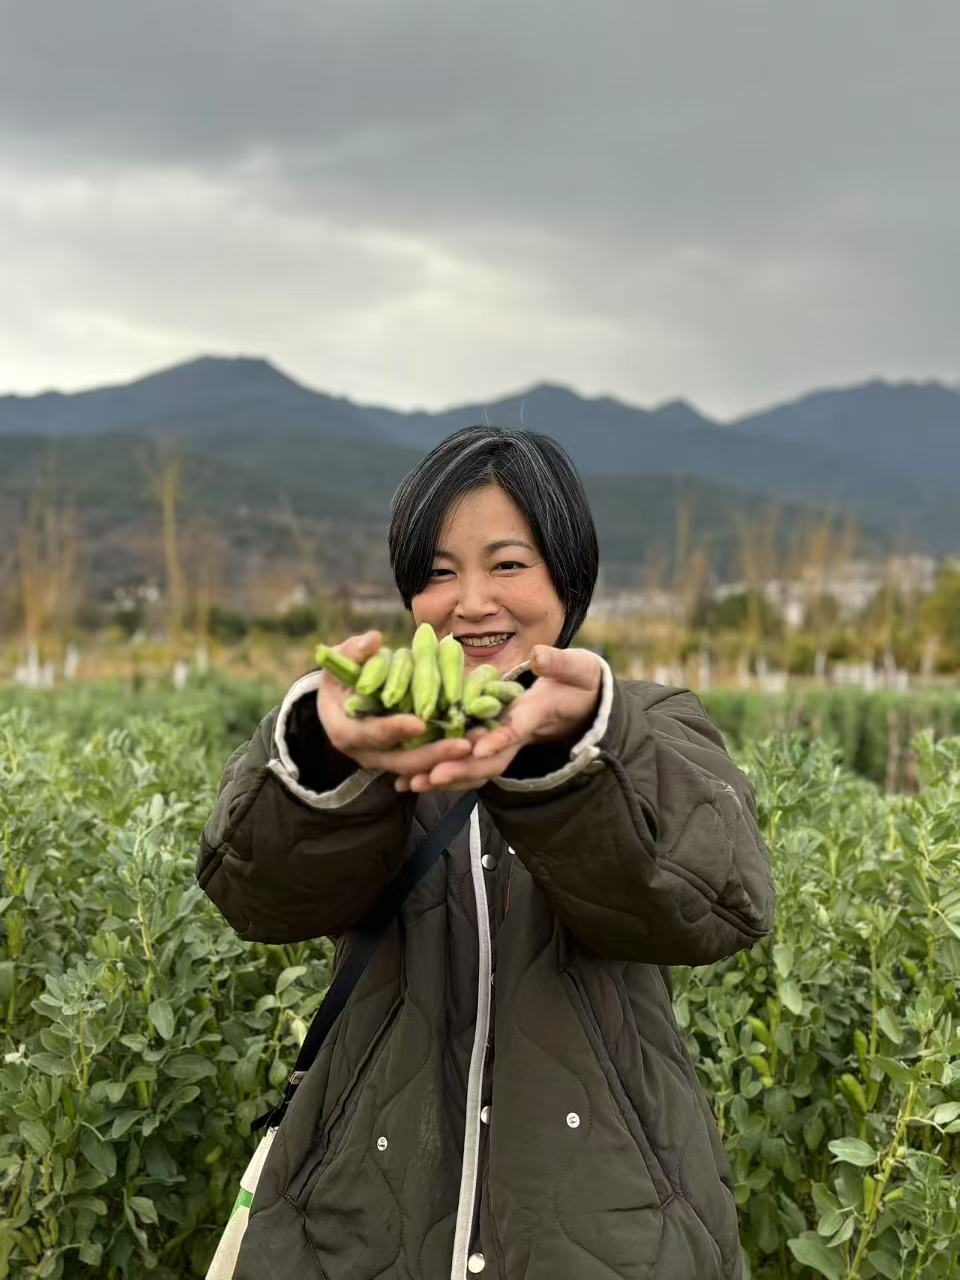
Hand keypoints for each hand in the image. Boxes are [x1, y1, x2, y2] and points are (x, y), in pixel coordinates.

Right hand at [317, 631, 473, 778]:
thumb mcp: (342, 659)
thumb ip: (354, 651)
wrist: (338, 699)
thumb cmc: (341, 675)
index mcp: (344, 729)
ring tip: (480, 742)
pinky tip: (477, 744)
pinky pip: (427, 764)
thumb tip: (373, 641)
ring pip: (418, 767)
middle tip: (465, 745)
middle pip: (401, 761)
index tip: (419, 723)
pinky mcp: (401, 758)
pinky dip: (450, 757)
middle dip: (433, 754)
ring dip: (449, 759)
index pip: (370, 733)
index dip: (393, 729)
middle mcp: (364, 752)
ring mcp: (384, 759)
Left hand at [394, 646, 602, 793]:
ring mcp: (502, 744)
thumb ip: (559, 663)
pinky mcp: (489, 743)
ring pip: (472, 768)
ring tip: (408, 784)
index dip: (496, 740)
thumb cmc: (578, 682)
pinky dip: (438, 771)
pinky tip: (407, 779)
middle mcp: (515, 737)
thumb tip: (539, 655)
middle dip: (459, 770)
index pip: (514, 731)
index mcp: (534, 716)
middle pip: (487, 761)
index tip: (475, 747)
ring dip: (443, 777)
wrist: (582, 704)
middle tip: (427, 777)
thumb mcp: (577, 669)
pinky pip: (463, 762)